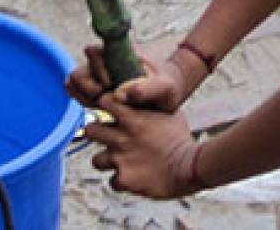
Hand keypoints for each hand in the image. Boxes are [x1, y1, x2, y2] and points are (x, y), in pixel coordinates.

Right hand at [65, 45, 189, 111]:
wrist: (167, 97)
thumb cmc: (167, 87)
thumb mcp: (165, 88)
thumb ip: (149, 90)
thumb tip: (123, 94)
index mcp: (119, 52)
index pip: (93, 53)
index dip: (98, 71)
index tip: (112, 84)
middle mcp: (104, 62)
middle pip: (78, 72)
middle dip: (88, 88)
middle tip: (104, 98)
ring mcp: (97, 76)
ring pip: (73, 83)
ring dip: (83, 97)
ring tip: (102, 106)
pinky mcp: (95, 90)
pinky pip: (77, 93)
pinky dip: (82, 101)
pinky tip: (99, 110)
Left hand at [86, 92, 202, 199]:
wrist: (189, 167)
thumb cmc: (181, 138)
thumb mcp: (169, 114)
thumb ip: (151, 107)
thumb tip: (143, 98)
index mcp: (133, 118)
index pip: (104, 101)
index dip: (105, 106)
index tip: (111, 111)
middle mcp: (121, 137)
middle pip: (90, 130)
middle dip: (97, 134)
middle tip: (108, 138)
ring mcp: (120, 159)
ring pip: (97, 160)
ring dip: (107, 161)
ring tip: (122, 161)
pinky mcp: (124, 179)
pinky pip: (112, 181)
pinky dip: (121, 181)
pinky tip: (134, 177)